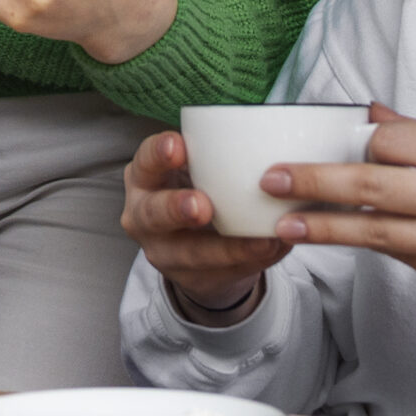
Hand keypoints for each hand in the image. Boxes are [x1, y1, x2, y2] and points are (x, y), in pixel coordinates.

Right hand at [120, 131, 285, 324]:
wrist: (195, 243)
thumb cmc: (197, 189)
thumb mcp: (195, 169)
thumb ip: (216, 154)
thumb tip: (272, 135)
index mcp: (144, 179)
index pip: (145, 161)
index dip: (158, 153)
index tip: (179, 146)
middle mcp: (143, 216)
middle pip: (153, 214)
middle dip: (176, 209)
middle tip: (203, 206)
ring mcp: (163, 253)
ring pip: (190, 253)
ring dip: (226, 248)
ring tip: (261, 241)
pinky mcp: (190, 279)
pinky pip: (221, 273)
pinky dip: (249, 261)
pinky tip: (272, 250)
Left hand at [270, 104, 415, 353]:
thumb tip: (373, 118)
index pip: (391, 141)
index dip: (358, 144)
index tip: (327, 144)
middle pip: (368, 183)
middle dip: (312, 181)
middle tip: (271, 178)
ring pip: (371, 230)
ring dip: (320, 227)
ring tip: (282, 223)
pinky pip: (399, 257)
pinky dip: (370, 246)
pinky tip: (339, 241)